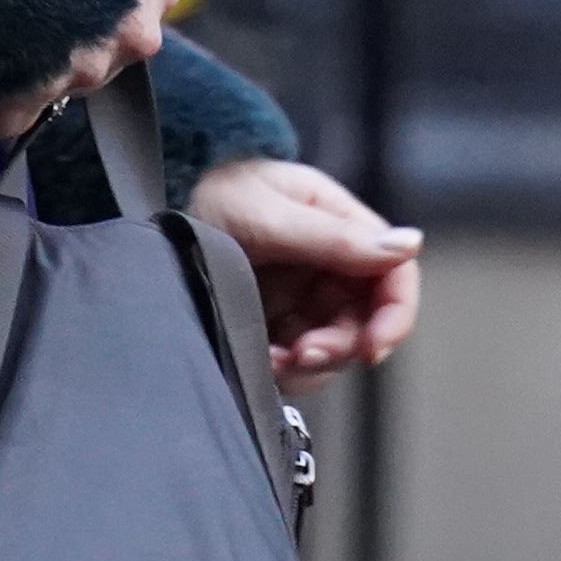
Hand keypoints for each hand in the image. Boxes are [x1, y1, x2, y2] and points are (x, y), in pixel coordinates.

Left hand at [183, 157, 422, 376]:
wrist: (151, 209)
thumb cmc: (209, 192)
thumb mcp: (266, 214)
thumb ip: (334, 237)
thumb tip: (409, 246)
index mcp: (336, 221)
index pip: (391, 270)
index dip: (394, 312)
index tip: (372, 348)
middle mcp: (327, 260)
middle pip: (364, 318)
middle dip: (340, 345)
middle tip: (304, 355)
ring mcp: (301, 293)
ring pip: (333, 345)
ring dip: (312, 362)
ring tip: (275, 360)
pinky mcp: (273, 321)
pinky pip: (296, 359)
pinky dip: (283, 369)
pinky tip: (259, 361)